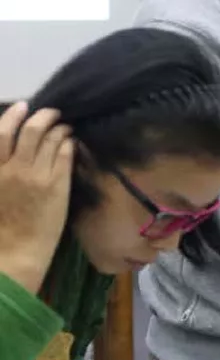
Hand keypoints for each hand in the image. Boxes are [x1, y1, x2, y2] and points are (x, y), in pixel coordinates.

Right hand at [0, 102, 73, 293]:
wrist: (15, 252)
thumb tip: (10, 149)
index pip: (1, 133)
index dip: (12, 115)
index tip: (22, 107)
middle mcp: (13, 168)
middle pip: (29, 130)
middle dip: (43, 116)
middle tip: (51, 112)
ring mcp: (37, 176)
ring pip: (50, 139)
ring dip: (59, 127)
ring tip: (65, 125)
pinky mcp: (58, 186)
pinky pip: (65, 155)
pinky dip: (69, 143)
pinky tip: (72, 142)